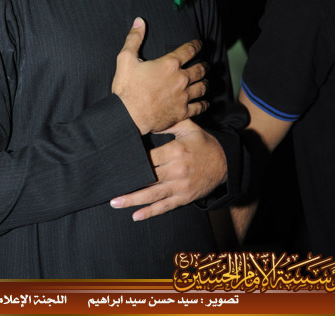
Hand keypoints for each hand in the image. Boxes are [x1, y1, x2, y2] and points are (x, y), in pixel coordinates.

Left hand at [110, 119, 226, 219]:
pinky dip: (150, 212)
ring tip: (115, 202)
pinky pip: (165, 206)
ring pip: (153, 194)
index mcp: (176, 151)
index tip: (117, 162)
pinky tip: (136, 216)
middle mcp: (177, 170)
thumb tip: (151, 118)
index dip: (133, 160)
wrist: (225, 163)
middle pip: (147, 177)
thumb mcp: (190, 128)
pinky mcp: (184, 198)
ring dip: (133, 199)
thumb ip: (171, 123)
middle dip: (128, 182)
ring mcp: (180, 186)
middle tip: (108, 186)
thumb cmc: (204, 143)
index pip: (149, 157)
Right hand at [112, 18, 207, 134]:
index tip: (200, 44)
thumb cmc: (126, 88)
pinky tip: (205, 102)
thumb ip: (134, 38)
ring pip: (202, 87)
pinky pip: (199, 107)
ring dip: (205, 83)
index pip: (189, 50)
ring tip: (205, 81)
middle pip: (200, 69)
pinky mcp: (182, 112)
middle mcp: (180, 79)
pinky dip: (204, 104)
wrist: (128, 116)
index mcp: (169, 64)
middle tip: (205, 65)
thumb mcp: (125, 58)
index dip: (196, 45)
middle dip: (204, 65)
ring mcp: (183, 97)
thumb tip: (139, 21)